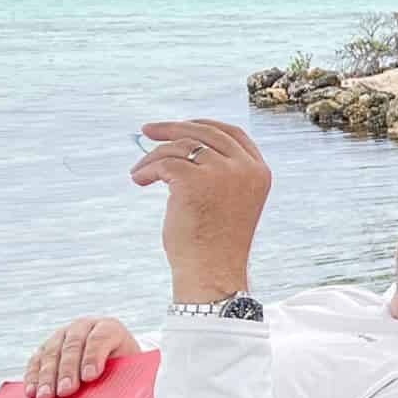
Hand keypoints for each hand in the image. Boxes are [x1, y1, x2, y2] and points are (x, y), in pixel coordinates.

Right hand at [25, 317, 140, 397]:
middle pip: (73, 346)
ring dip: (47, 376)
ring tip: (46, 397)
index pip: (100, 338)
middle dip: (68, 370)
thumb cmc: (122, 369)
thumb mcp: (128, 368)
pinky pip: (36, 361)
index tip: (90, 376)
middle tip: (66, 391)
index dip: (94, 357)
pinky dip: (32, 377)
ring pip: (51, 353)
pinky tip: (32, 392)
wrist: (111, 362)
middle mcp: (83, 327)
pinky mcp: (45, 348)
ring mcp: (62, 335)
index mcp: (109, 328)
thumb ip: (122, 376)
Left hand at [131, 119, 270, 303]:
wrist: (212, 272)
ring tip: (139, 172)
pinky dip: (147, 170)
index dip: (205, 125)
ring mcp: (222, 173)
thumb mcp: (230, 200)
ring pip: (180, 147)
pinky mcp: (195, 181)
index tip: (183, 126)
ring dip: (154, 156)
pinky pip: (164, 164)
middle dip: (172, 128)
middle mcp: (245, 169)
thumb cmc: (216, 242)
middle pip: (204, 133)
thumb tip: (186, 146)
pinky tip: (139, 180)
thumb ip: (222, 172)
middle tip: (147, 129)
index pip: (232, 134)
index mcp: (259, 171)